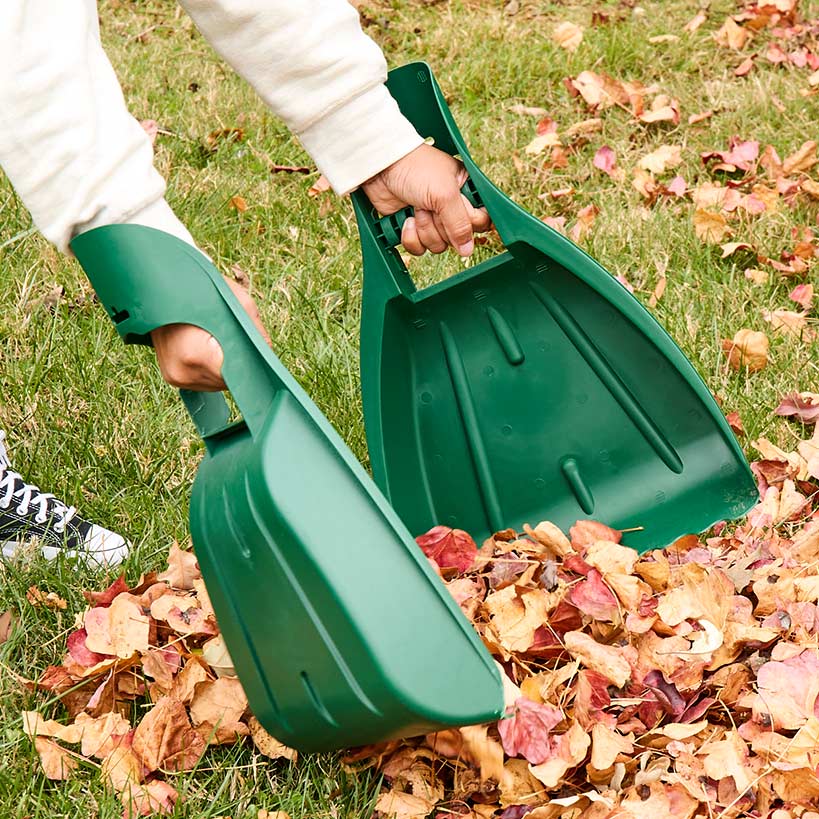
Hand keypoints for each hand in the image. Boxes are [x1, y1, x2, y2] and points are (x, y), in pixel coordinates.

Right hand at [150, 276, 269, 390]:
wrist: (158, 288)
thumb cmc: (198, 289)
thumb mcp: (236, 302)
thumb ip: (255, 331)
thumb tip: (268, 354)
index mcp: (197, 356)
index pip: (237, 377)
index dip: (251, 366)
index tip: (258, 357)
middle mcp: (183, 372)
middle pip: (228, 382)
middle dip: (238, 364)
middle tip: (236, 339)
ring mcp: (175, 378)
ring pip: (217, 384)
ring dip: (225, 367)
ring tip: (217, 339)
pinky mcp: (172, 378)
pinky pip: (204, 380)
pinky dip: (212, 368)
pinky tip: (208, 346)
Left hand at [361, 143, 490, 256]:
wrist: (380, 169)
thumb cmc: (416, 170)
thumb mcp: (444, 194)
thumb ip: (460, 224)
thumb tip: (468, 251)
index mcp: (465, 192)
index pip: (480, 221)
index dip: (469, 223)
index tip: (456, 212)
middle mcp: (451, 208)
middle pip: (457, 238)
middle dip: (440, 225)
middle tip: (430, 206)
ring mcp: (432, 219)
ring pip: (438, 246)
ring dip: (424, 230)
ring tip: (416, 209)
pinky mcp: (414, 228)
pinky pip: (420, 248)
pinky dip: (410, 237)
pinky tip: (406, 219)